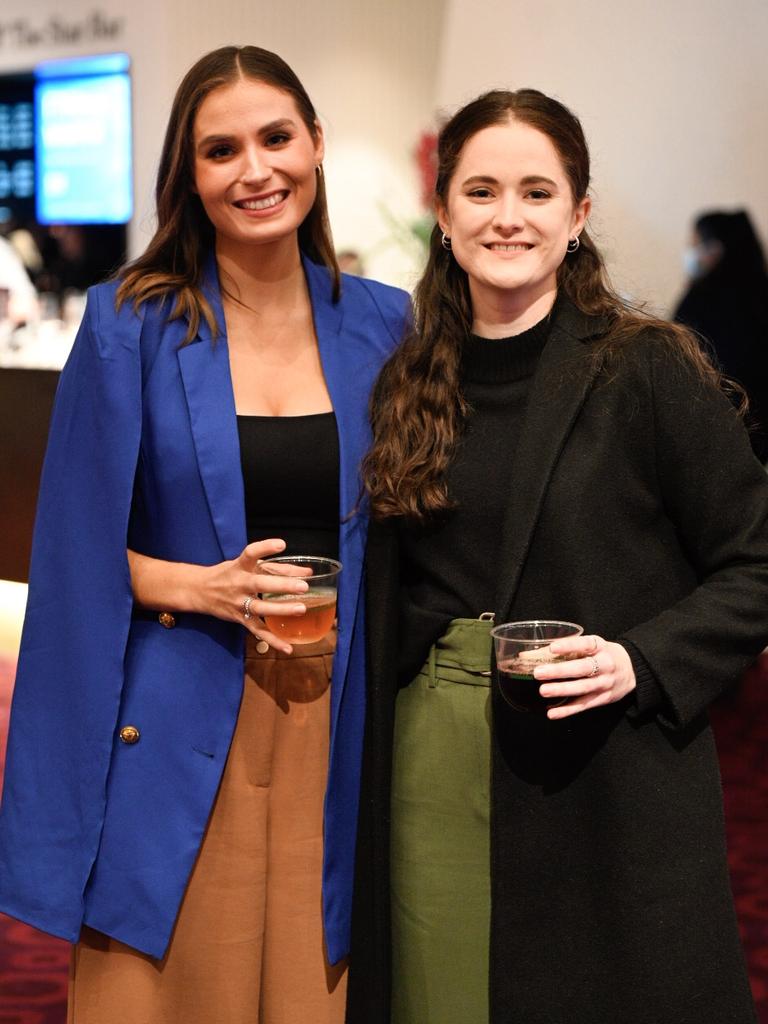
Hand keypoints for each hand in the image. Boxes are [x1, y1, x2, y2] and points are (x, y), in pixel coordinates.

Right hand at [197, 538, 310, 653]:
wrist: (200, 590)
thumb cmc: (230, 574)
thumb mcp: (250, 566)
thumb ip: (279, 568)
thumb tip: (308, 572)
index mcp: (240, 566)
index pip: (250, 553)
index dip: (265, 548)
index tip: (281, 544)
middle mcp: (239, 584)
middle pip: (259, 584)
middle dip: (282, 585)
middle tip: (303, 586)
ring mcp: (238, 603)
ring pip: (259, 608)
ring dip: (281, 609)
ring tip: (301, 609)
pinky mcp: (239, 619)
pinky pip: (257, 630)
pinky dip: (272, 640)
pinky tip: (288, 647)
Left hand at [532, 634, 635, 719]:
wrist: (632, 670)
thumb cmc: (604, 654)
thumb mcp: (594, 645)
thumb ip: (570, 648)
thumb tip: (534, 653)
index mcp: (600, 647)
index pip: (585, 644)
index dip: (569, 646)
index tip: (552, 647)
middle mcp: (604, 665)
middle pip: (582, 669)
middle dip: (559, 671)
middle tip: (539, 673)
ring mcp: (604, 683)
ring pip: (582, 688)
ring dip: (561, 690)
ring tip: (543, 691)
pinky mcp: (603, 698)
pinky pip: (584, 705)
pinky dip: (568, 710)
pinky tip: (552, 713)